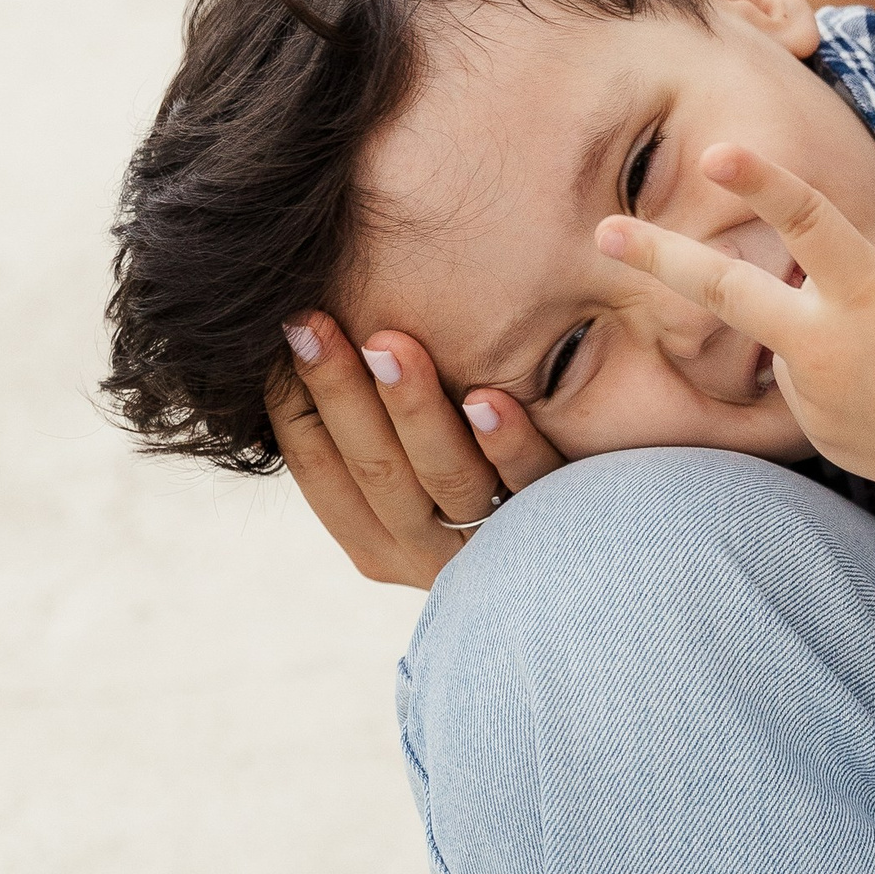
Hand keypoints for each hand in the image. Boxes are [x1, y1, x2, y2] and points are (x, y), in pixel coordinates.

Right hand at [266, 318, 562, 588]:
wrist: (589, 554)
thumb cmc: (487, 472)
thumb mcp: (421, 457)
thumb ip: (376, 422)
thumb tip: (304, 332)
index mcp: (376, 538)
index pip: (320, 468)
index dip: (294, 400)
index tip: (285, 323)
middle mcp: (426, 552)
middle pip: (376, 470)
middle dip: (340, 391)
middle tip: (312, 319)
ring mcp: (494, 545)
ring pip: (449, 477)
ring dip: (414, 409)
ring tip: (390, 344)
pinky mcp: (559, 527)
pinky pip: (532, 487)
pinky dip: (506, 444)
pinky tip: (489, 398)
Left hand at [599, 144, 874, 498]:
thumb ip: (849, 279)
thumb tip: (792, 291)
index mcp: (866, 294)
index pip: (806, 221)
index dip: (760, 180)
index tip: (712, 150)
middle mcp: (828, 348)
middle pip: (728, 292)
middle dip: (658, 258)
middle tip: (602, 231)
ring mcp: (817, 400)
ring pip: (787, 350)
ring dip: (818, 342)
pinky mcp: (821, 440)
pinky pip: (810, 395)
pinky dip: (840, 386)